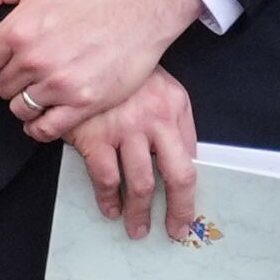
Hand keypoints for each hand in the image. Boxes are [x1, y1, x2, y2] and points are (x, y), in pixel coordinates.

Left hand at [0, 0, 200, 139]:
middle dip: (10, 79)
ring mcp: (60, 84)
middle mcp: (35, 60)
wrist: (143, 1)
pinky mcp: (84, 103)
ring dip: (26, 101)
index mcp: (19, 29)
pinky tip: (46, 115)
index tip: (5, 57)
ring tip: (41, 88)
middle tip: (30, 69)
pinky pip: (45, 129)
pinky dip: (40, 127)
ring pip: (19, 109)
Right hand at [67, 69, 197, 241]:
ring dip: (139, 213)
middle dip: (178, 210)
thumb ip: (175, 125)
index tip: (188, 211)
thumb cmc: (126, 78)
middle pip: (177, 177)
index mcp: (175, 108)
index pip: (192, 159)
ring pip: (141, 184)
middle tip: (174, 230)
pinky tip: (109, 209)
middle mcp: (155, 119)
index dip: (191, 190)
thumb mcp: (162, 91)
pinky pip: (106, 178)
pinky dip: (108, 199)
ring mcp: (125, 129)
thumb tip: (186, 165)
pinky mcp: (94, 136)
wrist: (87, 49)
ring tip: (137, 228)